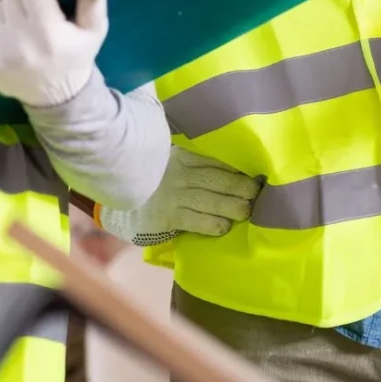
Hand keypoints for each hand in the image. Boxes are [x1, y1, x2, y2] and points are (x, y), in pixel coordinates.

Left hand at [0, 0, 109, 107]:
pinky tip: (7, 40)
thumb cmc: (75, 59)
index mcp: (48, 33)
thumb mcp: (93, 33)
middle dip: (24, 0)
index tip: (49, 3)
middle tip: (35, 15)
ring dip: (8, 13)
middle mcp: (19, 43)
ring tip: (21, 27)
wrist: (55, 98)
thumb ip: (94, 4)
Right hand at [98, 146, 261, 246]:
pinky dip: (213, 224)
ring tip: (248, 210)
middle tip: (260, 193)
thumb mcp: (174, 160)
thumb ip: (198, 157)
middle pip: (218, 179)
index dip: (240, 168)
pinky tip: (224, 226)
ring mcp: (174, 195)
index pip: (217, 160)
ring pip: (211, 200)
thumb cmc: (157, 178)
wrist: (120, 194)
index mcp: (184, 156)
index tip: (259, 174)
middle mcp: (180, 173)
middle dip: (242, 187)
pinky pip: (196, 221)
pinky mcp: (168, 216)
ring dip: (233, 206)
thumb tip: (235, 159)